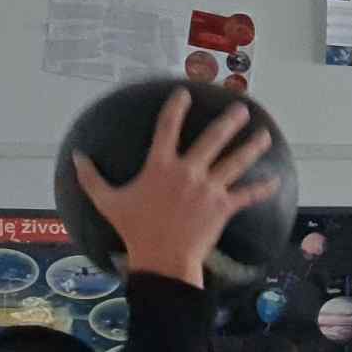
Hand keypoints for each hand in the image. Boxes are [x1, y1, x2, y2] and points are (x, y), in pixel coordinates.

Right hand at [67, 86, 275, 287]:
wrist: (161, 258)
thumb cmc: (134, 230)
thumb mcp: (107, 201)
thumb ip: (91, 177)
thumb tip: (75, 157)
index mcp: (160, 166)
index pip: (167, 127)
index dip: (176, 107)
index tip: (185, 93)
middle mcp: (187, 172)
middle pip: (213, 139)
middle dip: (229, 121)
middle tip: (241, 108)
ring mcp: (208, 189)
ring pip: (236, 162)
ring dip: (252, 147)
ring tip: (264, 134)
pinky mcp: (223, 207)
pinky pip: (247, 195)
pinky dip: (262, 188)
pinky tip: (276, 180)